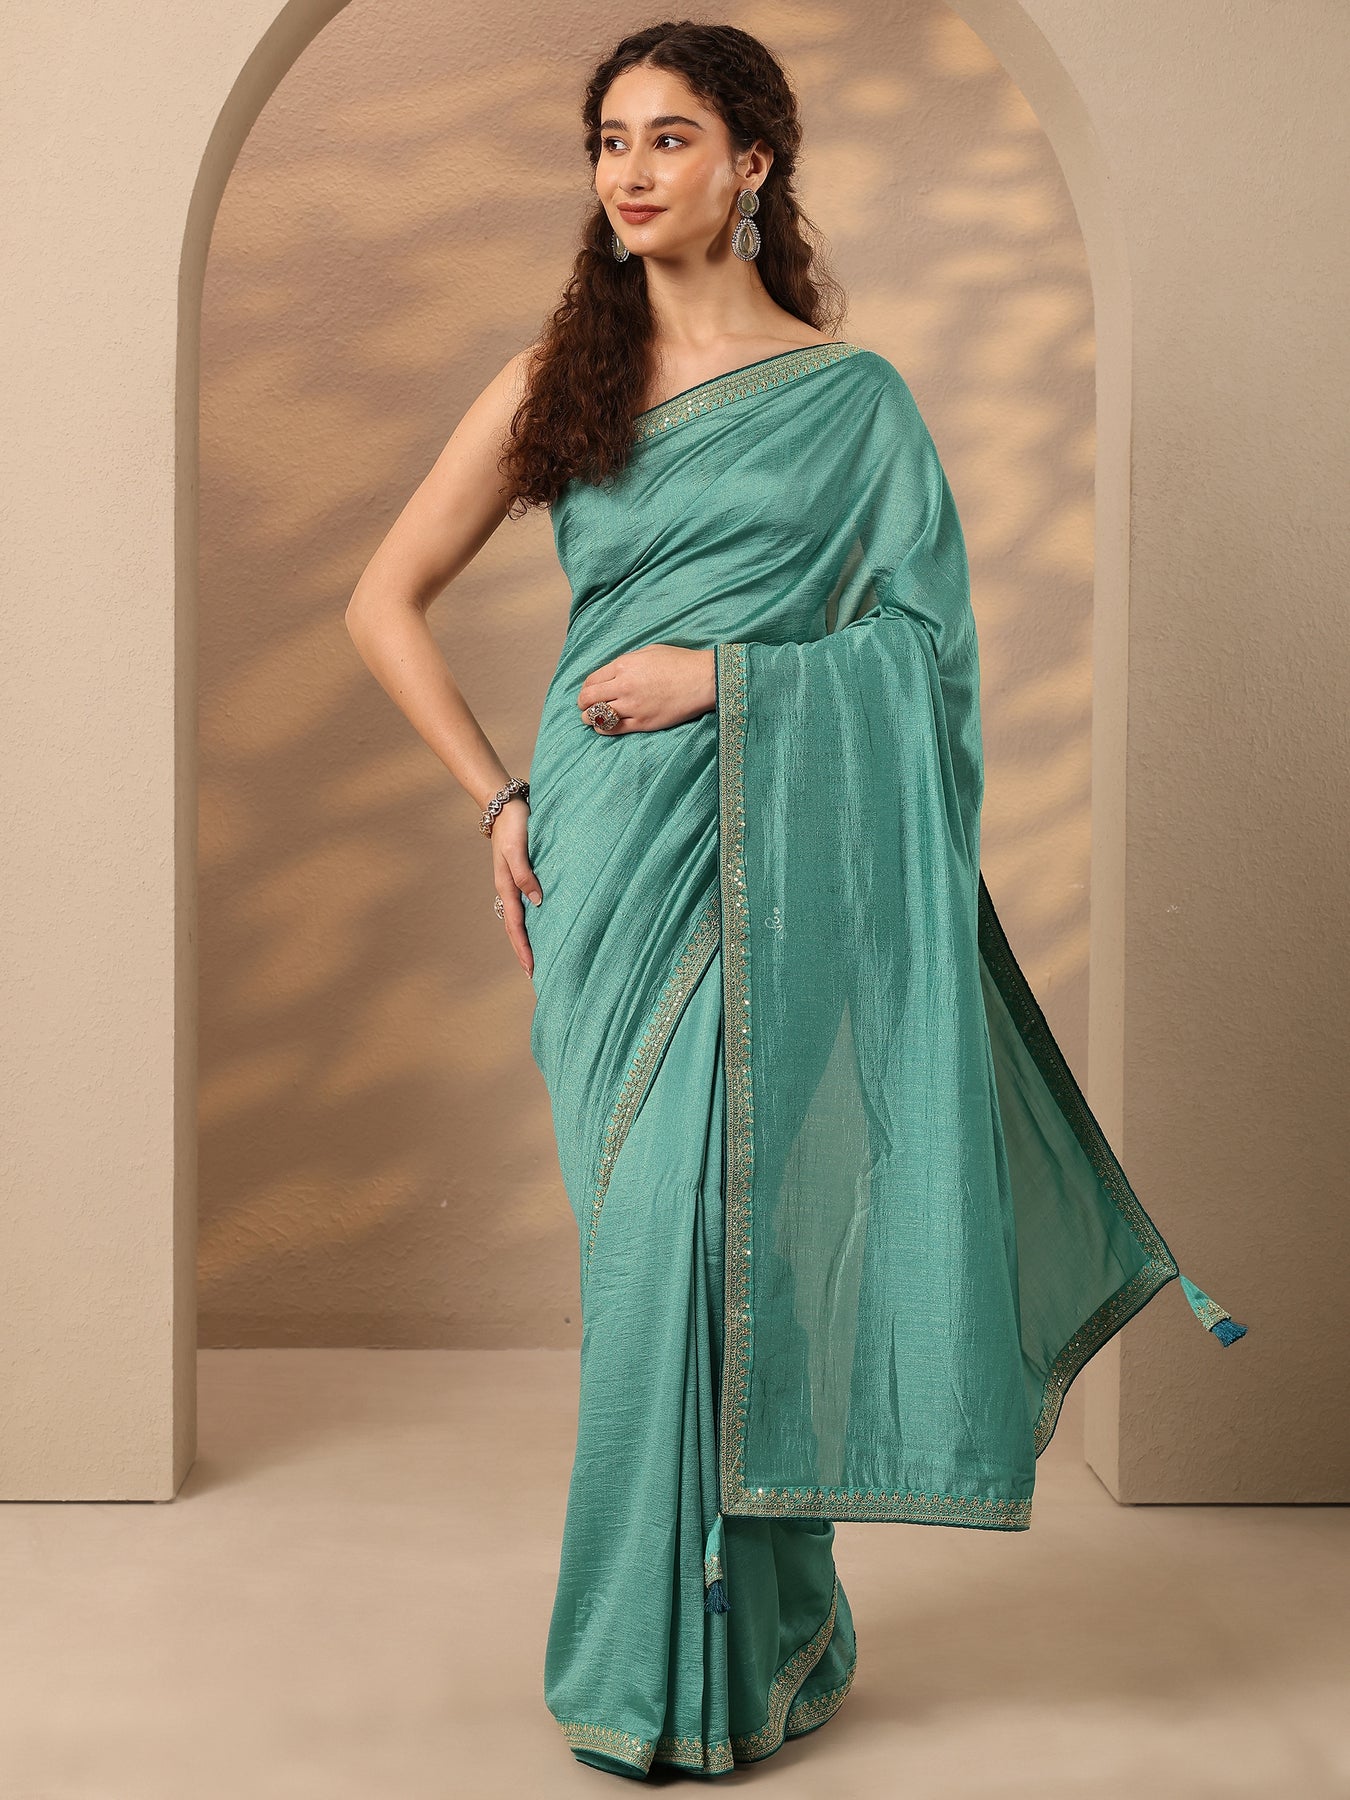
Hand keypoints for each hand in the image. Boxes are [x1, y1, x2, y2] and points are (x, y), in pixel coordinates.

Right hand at [490, 797, 540, 976]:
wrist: (506, 806)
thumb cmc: (514, 825)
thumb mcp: (518, 849)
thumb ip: (525, 874)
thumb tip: (538, 902)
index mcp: (506, 886)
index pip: (517, 925)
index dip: (524, 948)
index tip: (532, 968)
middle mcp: (509, 889)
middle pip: (515, 928)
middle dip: (523, 951)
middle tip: (533, 974)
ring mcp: (513, 884)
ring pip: (519, 919)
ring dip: (525, 939)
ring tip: (535, 958)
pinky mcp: (520, 876)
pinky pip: (524, 906)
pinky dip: (529, 921)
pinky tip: (538, 926)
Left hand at [577, 644, 715, 734]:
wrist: (703, 679)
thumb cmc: (679, 662)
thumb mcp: (648, 652)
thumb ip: (627, 663)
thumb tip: (613, 673)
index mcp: (623, 665)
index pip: (591, 680)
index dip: (585, 688)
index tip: (587, 692)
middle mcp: (623, 685)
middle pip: (588, 698)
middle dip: (583, 703)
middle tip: (584, 707)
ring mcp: (632, 706)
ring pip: (597, 715)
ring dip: (589, 718)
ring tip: (591, 718)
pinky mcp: (642, 722)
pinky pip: (613, 729)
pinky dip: (603, 728)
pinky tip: (604, 726)